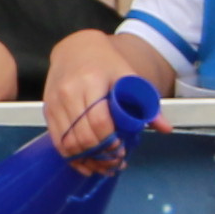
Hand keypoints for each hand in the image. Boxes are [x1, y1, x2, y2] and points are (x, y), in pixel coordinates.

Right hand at [42, 31, 152, 160]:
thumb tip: (166, 128)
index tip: (120, 148)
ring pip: (68, 142)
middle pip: (83, 135)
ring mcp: (55, 102)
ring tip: (104, 164)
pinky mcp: (48, 111)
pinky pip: (57, 141)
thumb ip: (147, 103)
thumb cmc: (105, 63)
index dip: (110, 140)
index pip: (98, 120)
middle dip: (101, 154)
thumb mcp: (128, 76)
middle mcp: (69, 92)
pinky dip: (72, 157)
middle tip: (115, 160)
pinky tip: (87, 163)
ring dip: (87, 159)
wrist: (76, 48)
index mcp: (91, 81)